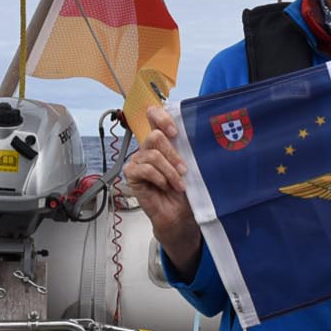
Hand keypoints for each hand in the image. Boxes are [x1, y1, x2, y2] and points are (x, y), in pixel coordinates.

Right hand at [123, 103, 202, 264]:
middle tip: (184, 170)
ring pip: (152, 154)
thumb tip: (198, 133)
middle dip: (172, 154)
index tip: (175, 132)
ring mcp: (138, 160)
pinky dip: (159, 178)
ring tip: (178, 184)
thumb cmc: (186, 191)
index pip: (153, 115)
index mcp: (163, 142)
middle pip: (154, 136)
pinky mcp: (132, 173)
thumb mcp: (191, 166)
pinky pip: (144, 169)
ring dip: (169, 171)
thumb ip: (187, 149)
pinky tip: (165, 187)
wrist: (179, 215)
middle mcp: (148, 148)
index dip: (161, 117)